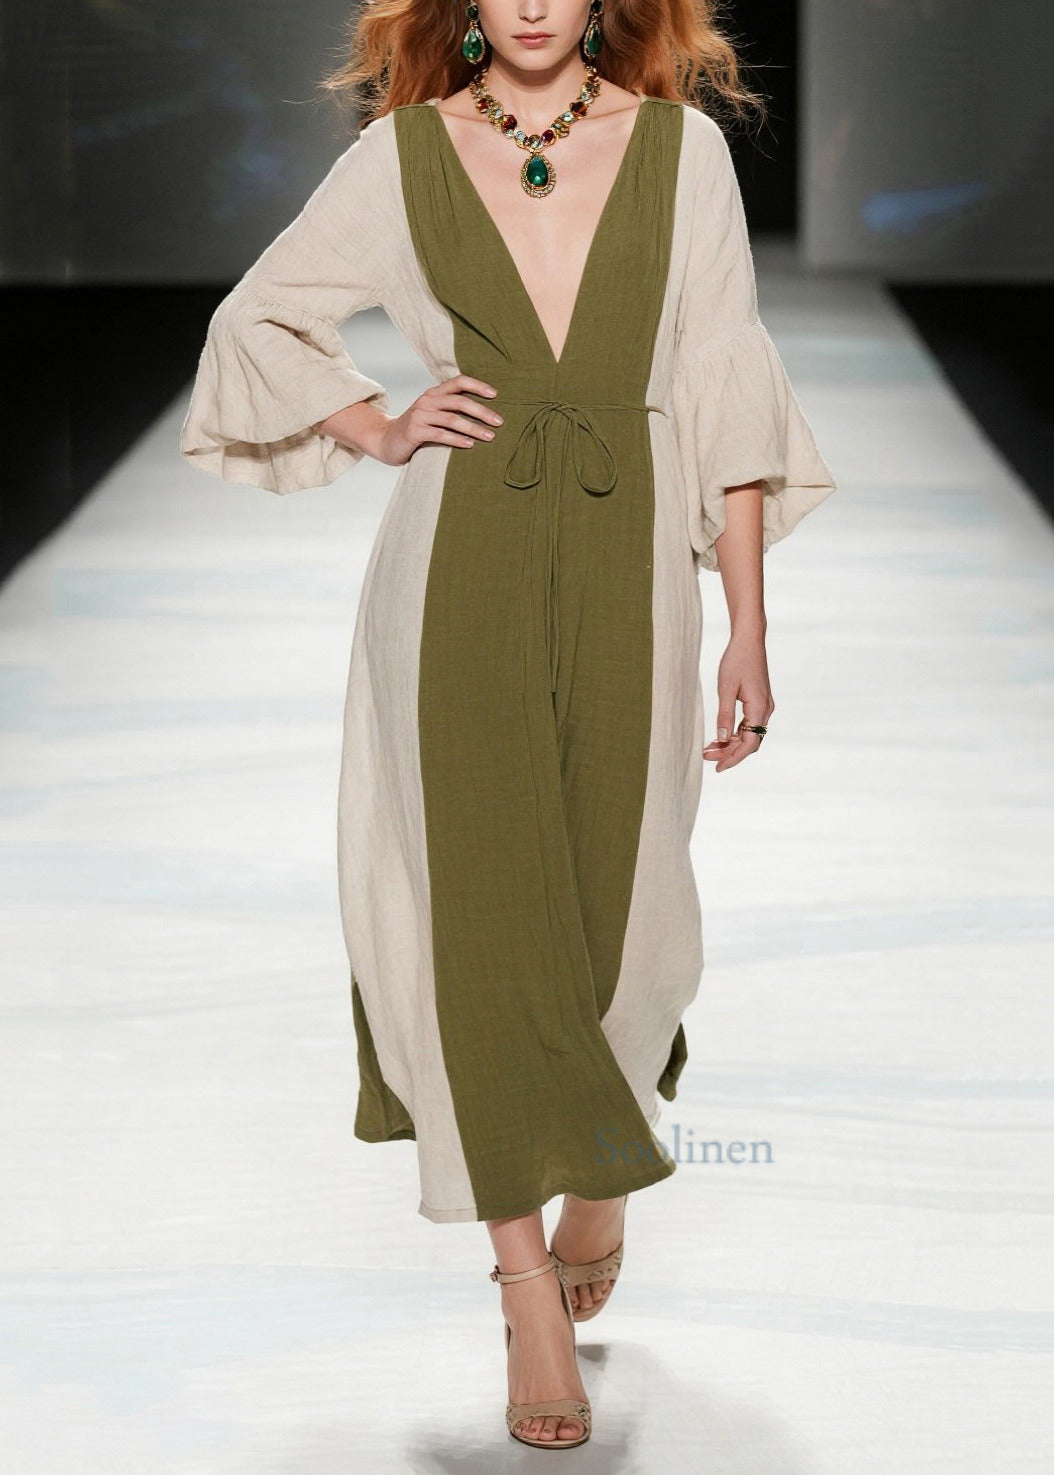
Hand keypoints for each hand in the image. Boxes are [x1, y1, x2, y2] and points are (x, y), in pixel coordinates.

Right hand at [373, 374, 502, 466]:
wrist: (385, 440)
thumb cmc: (416, 429)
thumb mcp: (431, 414)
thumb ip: (449, 409)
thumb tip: (482, 411)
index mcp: (433, 393)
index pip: (458, 382)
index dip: (478, 386)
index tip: (496, 394)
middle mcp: (427, 400)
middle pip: (460, 401)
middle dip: (482, 411)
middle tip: (500, 422)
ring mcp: (420, 415)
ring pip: (452, 419)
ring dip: (474, 428)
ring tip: (490, 437)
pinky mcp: (414, 432)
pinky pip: (440, 435)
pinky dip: (457, 439)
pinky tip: (470, 445)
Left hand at [702, 630, 773, 771]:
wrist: (749, 639)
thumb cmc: (736, 660)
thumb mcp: (726, 688)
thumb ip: (724, 715)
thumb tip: (721, 739)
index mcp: (759, 708)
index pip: (749, 743)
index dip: (733, 758)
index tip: (718, 768)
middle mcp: (766, 709)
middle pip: (750, 742)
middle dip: (729, 752)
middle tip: (706, 757)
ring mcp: (764, 705)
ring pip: (749, 734)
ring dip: (731, 743)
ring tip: (709, 748)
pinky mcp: (759, 701)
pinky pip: (749, 724)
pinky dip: (735, 732)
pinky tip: (720, 735)